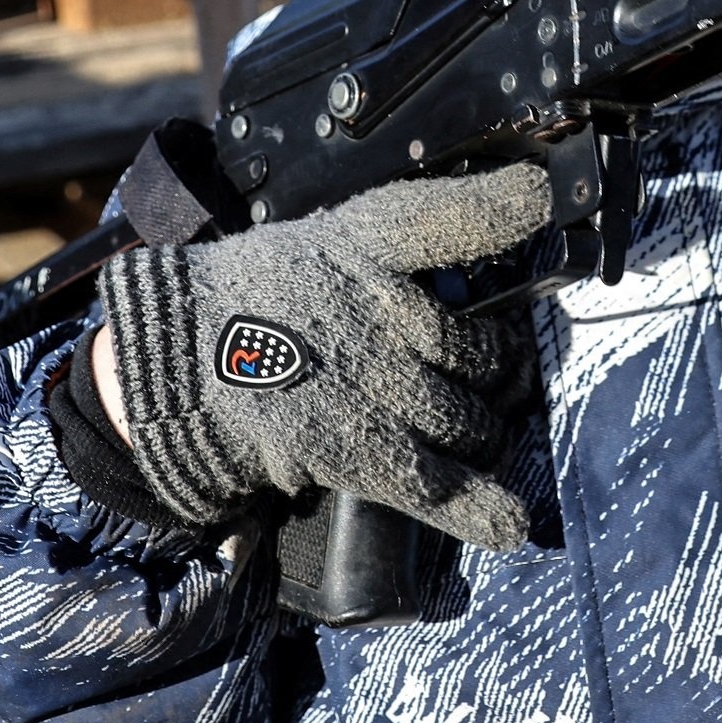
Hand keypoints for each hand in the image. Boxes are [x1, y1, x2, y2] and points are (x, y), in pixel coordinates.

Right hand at [83, 163, 551, 549]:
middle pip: (485, 351)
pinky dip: (479, 507)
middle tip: (505, 375)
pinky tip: (511, 523)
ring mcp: (370, 386)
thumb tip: (519, 209)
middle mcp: (377, 313)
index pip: (445, 219)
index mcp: (366, 247)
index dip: (502, 206)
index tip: (542, 199)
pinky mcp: (355, 449)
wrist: (178, 359)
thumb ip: (418, 230)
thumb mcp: (336, 235)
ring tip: (478, 427)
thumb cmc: (265, 294)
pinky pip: (435, 483)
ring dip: (486, 431)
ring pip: (469, 419)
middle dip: (505, 370)